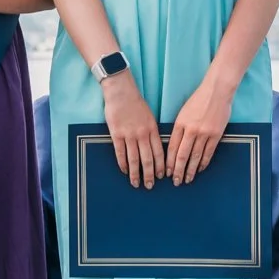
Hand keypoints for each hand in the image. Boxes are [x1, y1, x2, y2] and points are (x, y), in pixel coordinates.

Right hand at [102, 72, 162, 188]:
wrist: (121, 92)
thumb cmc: (136, 103)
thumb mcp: (150, 117)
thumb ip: (152, 132)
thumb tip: (154, 147)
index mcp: (153, 129)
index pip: (159, 152)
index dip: (161, 166)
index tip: (162, 176)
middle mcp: (142, 134)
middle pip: (147, 159)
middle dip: (150, 175)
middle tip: (150, 186)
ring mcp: (129, 135)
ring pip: (134, 159)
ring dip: (136, 173)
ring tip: (136, 183)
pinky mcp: (116, 134)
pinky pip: (120, 153)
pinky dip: (123, 164)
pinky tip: (125, 171)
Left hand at [168, 79, 234, 183]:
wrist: (216, 92)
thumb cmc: (198, 100)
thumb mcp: (183, 113)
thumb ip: (179, 129)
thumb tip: (174, 146)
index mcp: (179, 124)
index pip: (171, 148)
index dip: (168, 162)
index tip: (166, 172)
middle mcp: (190, 130)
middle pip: (182, 155)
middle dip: (177, 170)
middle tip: (175, 181)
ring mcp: (204, 133)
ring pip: (195, 157)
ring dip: (190, 170)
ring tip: (187, 179)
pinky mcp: (216, 135)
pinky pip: (208, 153)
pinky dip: (204, 163)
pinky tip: (200, 169)